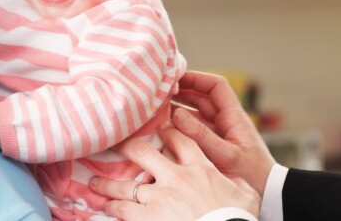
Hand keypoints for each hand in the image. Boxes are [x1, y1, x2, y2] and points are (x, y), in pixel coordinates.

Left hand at [90, 129, 260, 219]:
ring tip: (95, 183)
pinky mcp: (148, 218)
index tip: (159, 128)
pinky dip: (113, 208)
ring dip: (108, 184)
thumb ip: (238, 184)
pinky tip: (106, 206)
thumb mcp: (245, 194)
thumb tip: (242, 182)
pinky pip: (123, 209)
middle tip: (117, 145)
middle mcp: (175, 177)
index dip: (167, 131)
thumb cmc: (238, 217)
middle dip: (127, 148)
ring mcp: (159, 197)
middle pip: (143, 152)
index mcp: (200, 167)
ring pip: (126, 185)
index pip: (180, 139)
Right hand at [172, 71, 275, 194]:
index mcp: (235, 117)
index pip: (216, 87)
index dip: (198, 78)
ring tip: (158, 108)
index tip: (177, 78)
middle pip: (203, 98)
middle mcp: (227, 120)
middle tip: (160, 93)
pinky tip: (164, 127)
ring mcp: (219, 132)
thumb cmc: (252, 174)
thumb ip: (202, 135)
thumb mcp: (227, 155)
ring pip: (196, 113)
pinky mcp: (214, 145)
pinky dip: (180, 127)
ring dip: (178, 109)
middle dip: (182, 92)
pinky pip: (194, 130)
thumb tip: (177, 114)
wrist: (267, 192)